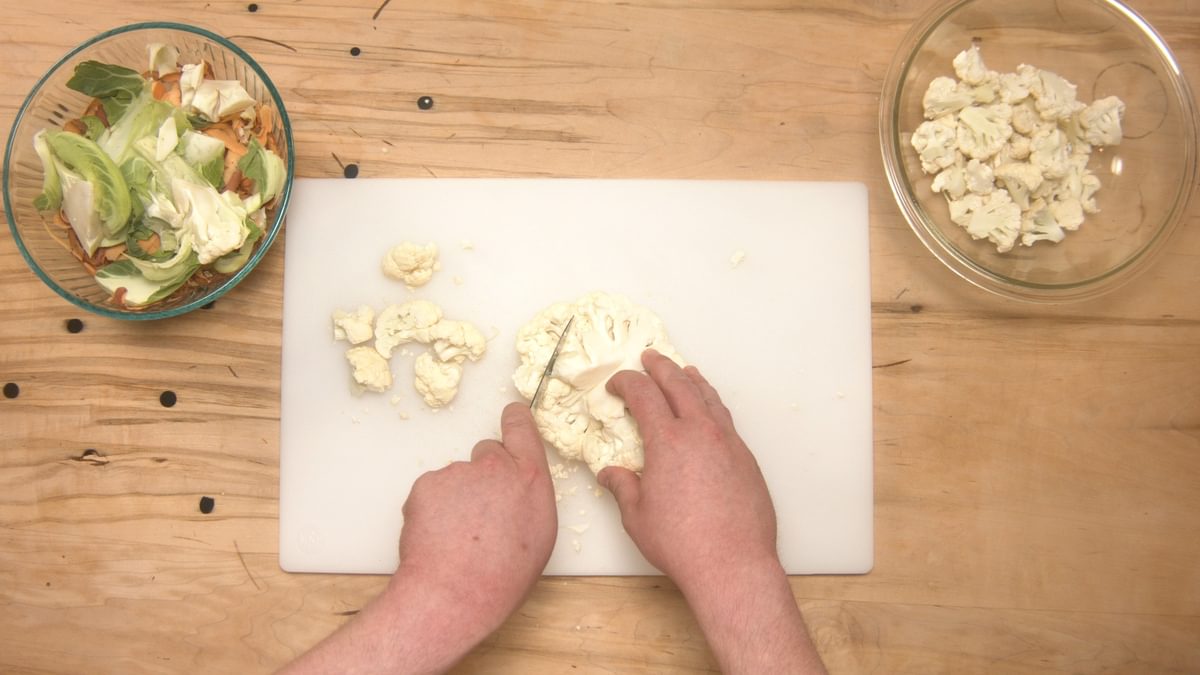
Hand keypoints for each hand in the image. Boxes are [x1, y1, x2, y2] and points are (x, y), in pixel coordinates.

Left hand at [393, 402, 557, 636]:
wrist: (453, 594)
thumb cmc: (502, 577)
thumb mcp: (539, 535)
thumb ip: (529, 498)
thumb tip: (515, 491)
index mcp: (529, 478)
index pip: (521, 427)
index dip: (515, 420)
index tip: (511, 416)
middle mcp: (494, 467)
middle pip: (487, 452)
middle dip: (484, 473)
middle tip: (481, 511)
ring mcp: (457, 472)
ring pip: (457, 477)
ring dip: (457, 497)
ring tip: (458, 536)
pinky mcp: (426, 484)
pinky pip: (432, 490)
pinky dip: (433, 508)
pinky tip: (438, 536)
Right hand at [600, 350, 827, 673]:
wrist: (733, 563)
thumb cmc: (681, 543)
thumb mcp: (637, 517)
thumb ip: (623, 488)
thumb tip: (610, 474)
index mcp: (668, 441)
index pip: (644, 395)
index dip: (627, 383)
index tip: (616, 384)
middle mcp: (700, 432)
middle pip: (679, 384)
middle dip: (661, 367)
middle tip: (649, 357)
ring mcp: (727, 442)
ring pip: (708, 398)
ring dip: (692, 380)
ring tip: (684, 371)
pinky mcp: (746, 457)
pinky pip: (726, 418)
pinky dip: (713, 403)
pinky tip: (710, 409)